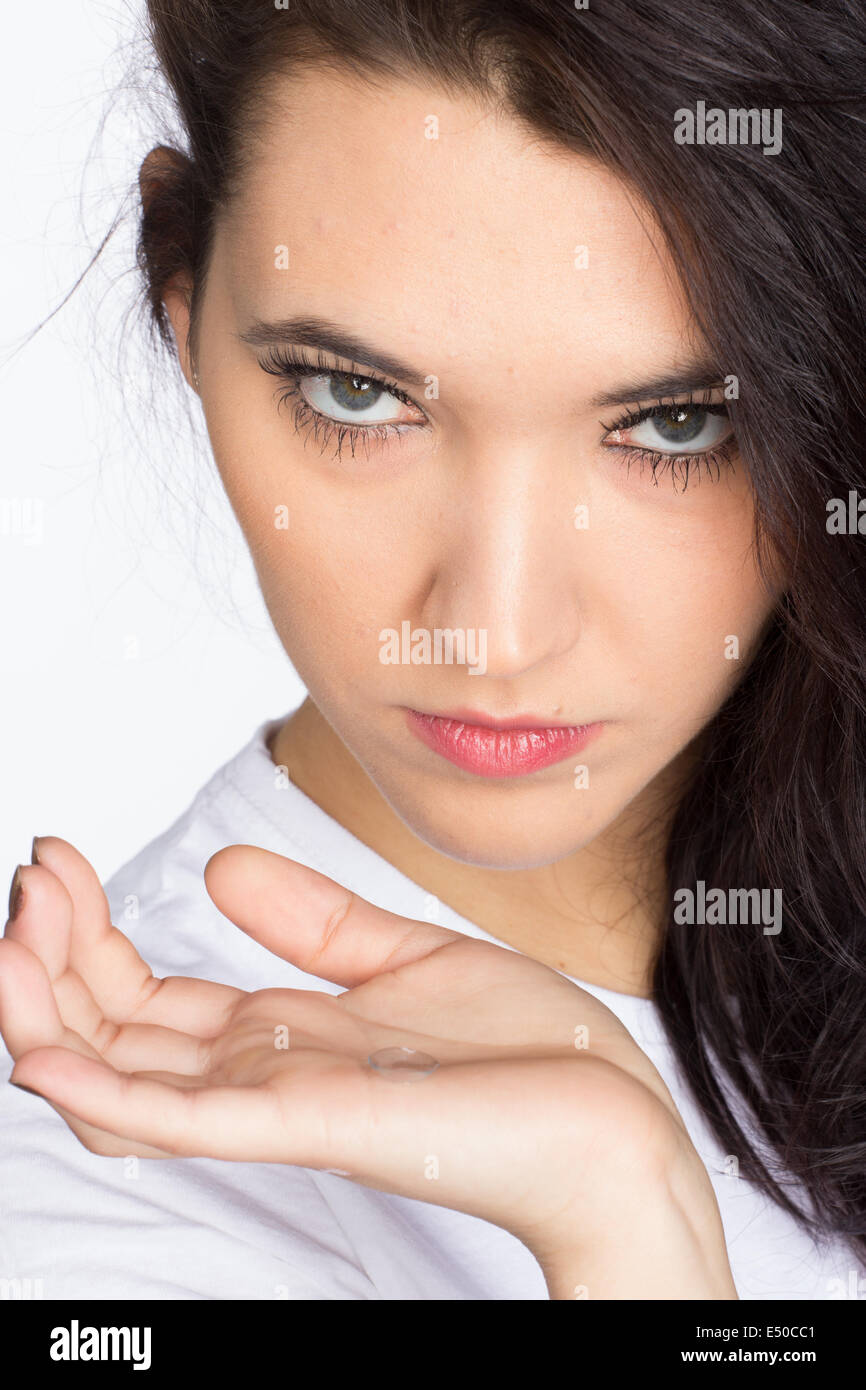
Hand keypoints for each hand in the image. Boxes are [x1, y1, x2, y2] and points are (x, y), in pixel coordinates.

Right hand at [0, 837, 735, 1296]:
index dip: (89, 932)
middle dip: (54, 958)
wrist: (612, 1115)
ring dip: (49, 1017)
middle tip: (28, 880)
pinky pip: (180, 1122)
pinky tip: (46, 1050)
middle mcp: (260, 1074)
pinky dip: (102, 1092)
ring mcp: (278, 1104)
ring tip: (8, 947)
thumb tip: (220, 867)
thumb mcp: (405, 956)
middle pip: (115, 1031)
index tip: (59, 858)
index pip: (144, 997)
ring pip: (122, 1078)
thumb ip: (313, 920)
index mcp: (279, 1035)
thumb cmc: (525, 1051)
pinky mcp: (310, 1123)